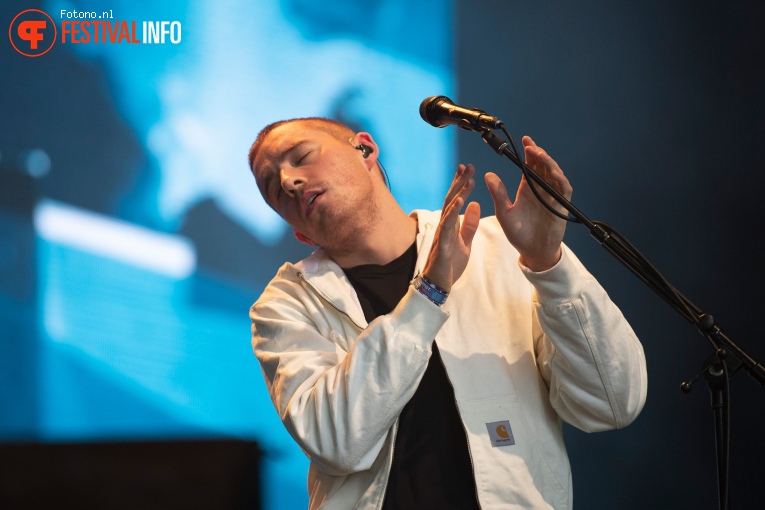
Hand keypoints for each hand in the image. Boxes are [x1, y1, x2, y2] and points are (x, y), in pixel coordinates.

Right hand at [422, 164, 480, 291]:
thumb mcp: (465, 242)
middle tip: (468, 165)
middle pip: (452, 199)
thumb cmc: (449, 265)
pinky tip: (460, 200)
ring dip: (459, 192)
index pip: (455, 199)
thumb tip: (474, 204)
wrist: (439, 285)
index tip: (467, 169)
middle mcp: (444, 225)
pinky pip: (448, 225)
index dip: (460, 184)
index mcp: (450, 224)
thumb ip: (469, 224)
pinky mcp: (443, 244)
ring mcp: (442, 234)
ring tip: (468, 178)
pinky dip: (453, 211)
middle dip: (460, 181)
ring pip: (450, 208)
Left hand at [485, 136, 571, 271]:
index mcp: (526, 189)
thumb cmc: (518, 234)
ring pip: (554, 173)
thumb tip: (487, 175)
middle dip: (538, 153)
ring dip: (548, 163)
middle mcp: (540, 189)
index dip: (529, 152)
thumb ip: (498, 195)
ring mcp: (552, 196)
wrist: (533, 252)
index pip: (529, 165)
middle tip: (530, 146)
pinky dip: (560, 180)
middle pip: (542, 166)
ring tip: (539, 154)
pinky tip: (554, 172)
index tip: (525, 140)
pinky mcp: (560, 205)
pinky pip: (564, 189)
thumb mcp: (504, 213)